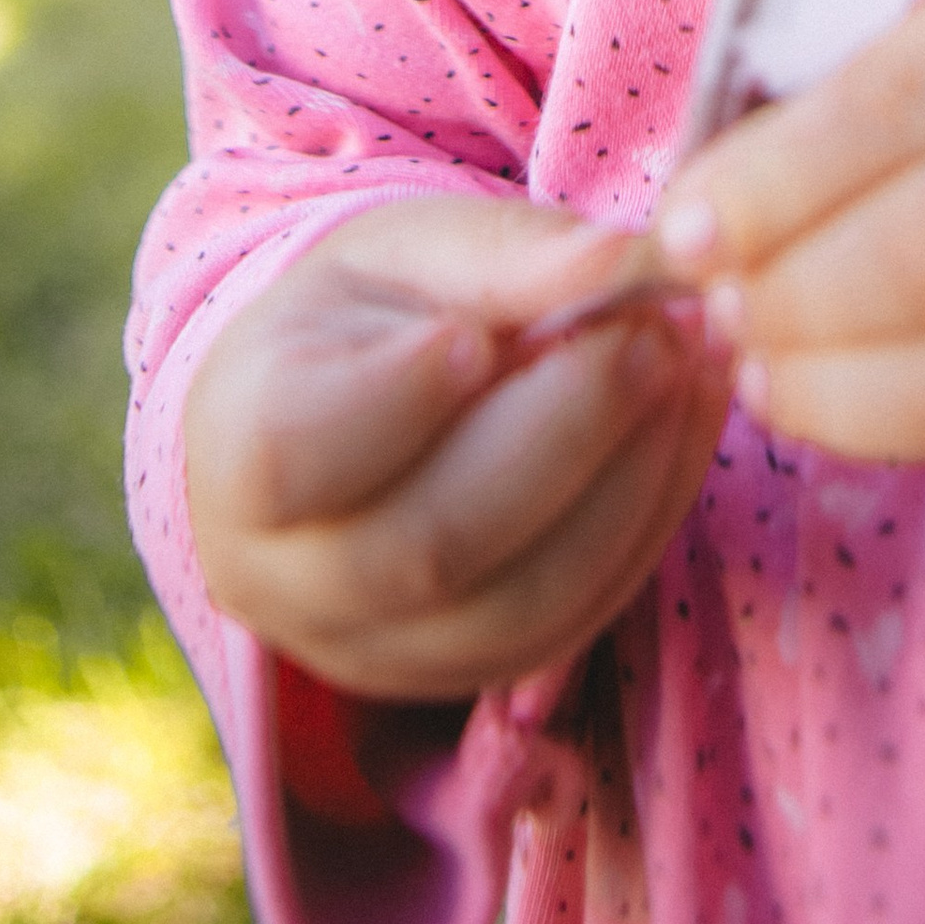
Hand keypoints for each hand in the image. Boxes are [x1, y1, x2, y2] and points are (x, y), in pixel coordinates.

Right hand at [183, 194, 733, 700]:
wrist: (348, 406)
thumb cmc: (373, 313)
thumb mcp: (413, 249)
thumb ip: (508, 252)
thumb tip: (627, 261)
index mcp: (235, 447)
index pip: (298, 453)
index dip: (399, 401)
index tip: (481, 331)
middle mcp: (284, 578)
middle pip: (432, 544)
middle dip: (568, 431)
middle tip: (657, 330)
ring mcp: (373, 650)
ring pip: (520, 605)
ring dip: (631, 481)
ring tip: (690, 365)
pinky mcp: (464, 674)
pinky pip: (571, 625)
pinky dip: (647, 521)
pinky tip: (685, 425)